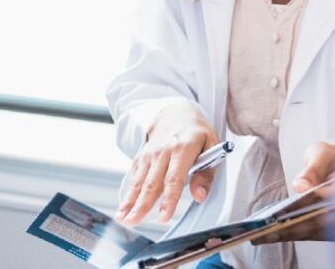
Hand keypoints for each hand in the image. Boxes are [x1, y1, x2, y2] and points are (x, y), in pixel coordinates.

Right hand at [116, 101, 217, 225]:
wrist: (175, 113)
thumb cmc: (196, 133)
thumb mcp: (212, 147)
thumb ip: (206, 173)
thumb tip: (200, 196)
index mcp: (182, 149)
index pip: (174, 179)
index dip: (168, 200)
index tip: (163, 216)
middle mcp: (162, 152)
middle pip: (151, 183)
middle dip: (141, 205)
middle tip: (133, 221)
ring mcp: (149, 154)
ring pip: (139, 181)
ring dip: (130, 201)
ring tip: (124, 218)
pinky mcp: (141, 156)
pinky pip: (134, 176)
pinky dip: (128, 192)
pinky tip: (123, 206)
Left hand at [253, 142, 334, 244]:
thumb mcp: (323, 154)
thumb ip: (313, 169)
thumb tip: (300, 186)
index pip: (326, 202)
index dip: (303, 210)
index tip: (280, 216)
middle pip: (320, 223)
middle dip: (291, 228)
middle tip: (264, 233)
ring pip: (317, 233)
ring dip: (291, 235)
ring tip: (263, 236)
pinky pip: (316, 234)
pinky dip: (296, 235)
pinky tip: (275, 234)